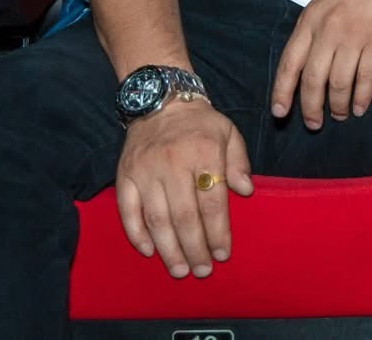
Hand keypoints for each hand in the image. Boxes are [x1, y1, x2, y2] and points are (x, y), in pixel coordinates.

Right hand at [116, 98, 252, 279]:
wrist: (159, 100)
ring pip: (156, 218)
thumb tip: (246, 191)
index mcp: (204, 152)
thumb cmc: (200, 123)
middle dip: (194, 248)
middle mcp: (172, 163)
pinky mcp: (124, 175)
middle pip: (184, 216)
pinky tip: (149, 252)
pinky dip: (136, 234)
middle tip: (202, 271)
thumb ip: (239, 162)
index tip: (223, 254)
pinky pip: (127, 211)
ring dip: (168, 249)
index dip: (218, 231)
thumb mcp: (228, 133)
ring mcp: (145, 171)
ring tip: (180, 270)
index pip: (212, 201)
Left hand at [270, 0, 371, 128]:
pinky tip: (361, 107)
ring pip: (339, 82)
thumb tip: (306, 61)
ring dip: (339, 105)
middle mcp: (328, 29)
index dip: (282, 91)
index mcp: (310, 18)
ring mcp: (354, 34)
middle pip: (312, 80)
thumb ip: (315, 27)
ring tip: (341, 115)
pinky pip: (366, 77)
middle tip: (314, 124)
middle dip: (311, 108)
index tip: (280, 113)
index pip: (289, 63)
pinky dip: (362, 97)